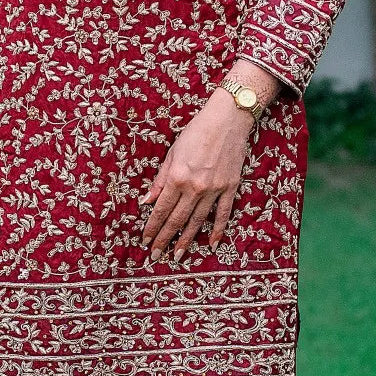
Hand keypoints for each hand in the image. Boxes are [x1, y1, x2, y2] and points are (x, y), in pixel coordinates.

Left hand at [140, 90, 255, 260]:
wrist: (228, 119)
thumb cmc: (196, 131)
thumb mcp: (172, 153)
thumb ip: (160, 179)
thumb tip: (146, 201)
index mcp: (177, 177)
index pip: (161, 209)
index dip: (152, 226)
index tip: (145, 241)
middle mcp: (195, 187)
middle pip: (178, 219)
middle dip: (165, 239)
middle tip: (156, 256)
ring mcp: (215, 189)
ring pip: (198, 221)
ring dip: (187, 240)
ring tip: (177, 256)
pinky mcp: (231, 187)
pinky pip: (223, 214)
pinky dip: (218, 230)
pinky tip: (211, 244)